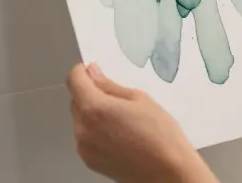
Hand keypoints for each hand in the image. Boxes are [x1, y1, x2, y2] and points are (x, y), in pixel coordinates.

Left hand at [67, 63, 215, 182]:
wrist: (167, 170)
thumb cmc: (159, 135)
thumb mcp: (139, 99)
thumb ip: (110, 86)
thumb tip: (93, 74)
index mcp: (94, 108)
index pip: (74, 80)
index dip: (82, 72)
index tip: (91, 70)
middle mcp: (83, 128)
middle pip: (76, 100)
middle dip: (91, 94)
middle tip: (117, 98)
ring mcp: (84, 147)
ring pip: (81, 120)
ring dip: (93, 114)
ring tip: (122, 121)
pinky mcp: (89, 161)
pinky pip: (86, 137)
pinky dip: (96, 131)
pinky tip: (119, 135)